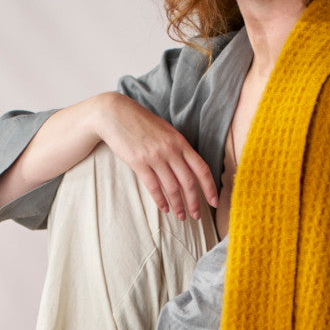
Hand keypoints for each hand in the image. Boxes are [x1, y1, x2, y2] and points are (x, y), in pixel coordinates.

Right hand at [95, 93, 218, 220]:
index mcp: (180, 142)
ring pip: (172, 187)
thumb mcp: (166, 131)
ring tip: (181, 216)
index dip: (210, 188)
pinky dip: (161, 200)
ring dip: (178, 205)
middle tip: (196, 216)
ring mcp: (155, 157)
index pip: (201, 168)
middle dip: (194, 202)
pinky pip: (153, 187)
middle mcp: (170, 150)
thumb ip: (178, 147)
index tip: (214, 202)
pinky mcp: (139, 163)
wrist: (115, 113)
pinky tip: (165, 208)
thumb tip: (189, 167)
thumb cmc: (141, 122)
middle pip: (189, 182)